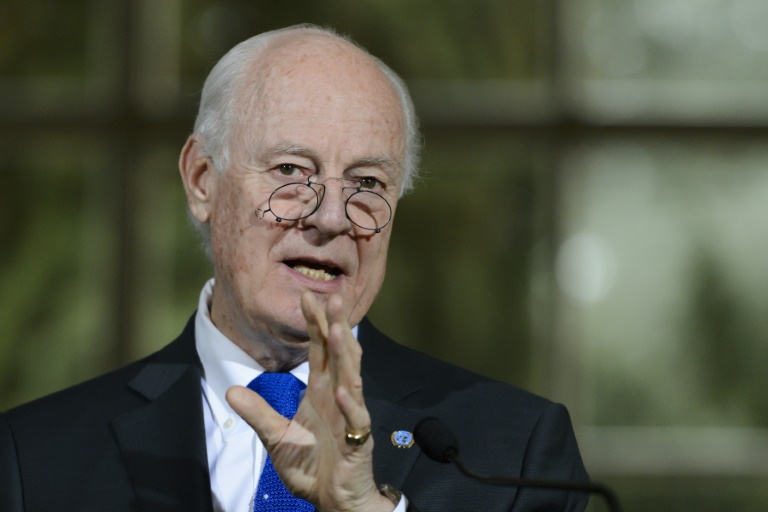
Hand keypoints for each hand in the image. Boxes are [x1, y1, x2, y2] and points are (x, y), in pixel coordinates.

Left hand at [226, 292, 394, 511]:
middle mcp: (338, 398)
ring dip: (345, 355)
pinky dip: (350, 405)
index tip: (308, 298)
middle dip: (336, 326)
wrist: (332, 501)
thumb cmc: (312, 468)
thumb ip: (258, 414)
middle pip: (339, 355)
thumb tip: (230, 391)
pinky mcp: (357, 441)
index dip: (315, 326)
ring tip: (339, 329)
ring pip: (350, 379)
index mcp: (321, 393)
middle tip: (334, 296)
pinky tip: (343, 391)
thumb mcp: (276, 438)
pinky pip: (355, 420)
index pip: (320, 352)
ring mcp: (350, 417)